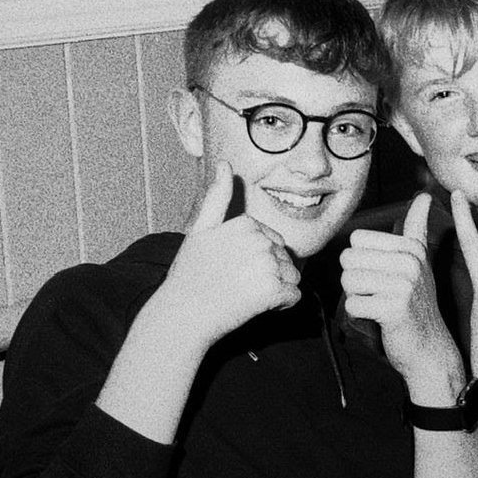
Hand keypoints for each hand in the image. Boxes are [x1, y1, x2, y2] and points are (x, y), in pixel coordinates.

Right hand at [156, 161, 301, 347]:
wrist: (183, 314)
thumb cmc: (190, 274)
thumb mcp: (199, 230)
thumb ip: (216, 197)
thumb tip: (225, 164)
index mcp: (245, 223)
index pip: (272, 241)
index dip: (257, 259)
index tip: (233, 269)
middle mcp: (260, 239)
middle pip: (284, 258)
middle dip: (269, 273)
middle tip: (237, 284)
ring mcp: (268, 264)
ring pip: (292, 276)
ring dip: (276, 288)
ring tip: (246, 294)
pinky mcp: (274, 290)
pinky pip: (294, 296)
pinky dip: (282, 304)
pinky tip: (257, 306)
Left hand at [340, 193, 462, 394]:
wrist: (429, 347)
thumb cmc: (416, 303)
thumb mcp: (419, 261)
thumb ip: (417, 228)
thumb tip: (425, 196)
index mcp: (412, 248)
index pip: (356, 240)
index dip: (361, 260)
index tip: (383, 275)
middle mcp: (410, 262)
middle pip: (349, 259)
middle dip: (356, 279)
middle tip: (380, 293)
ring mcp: (404, 285)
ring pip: (348, 281)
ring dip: (357, 297)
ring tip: (379, 303)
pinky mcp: (394, 309)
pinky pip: (352, 304)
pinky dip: (360, 314)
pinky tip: (379, 317)